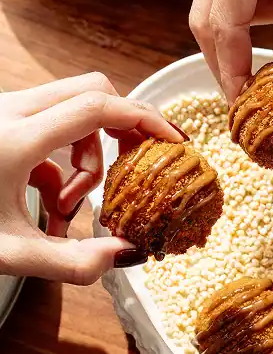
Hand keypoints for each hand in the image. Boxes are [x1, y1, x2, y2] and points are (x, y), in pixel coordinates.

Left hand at [0, 73, 184, 284]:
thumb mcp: (9, 254)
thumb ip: (70, 263)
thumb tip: (126, 256)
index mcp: (16, 137)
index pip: (98, 107)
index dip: (145, 119)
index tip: (174, 142)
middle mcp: (10, 111)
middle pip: (91, 90)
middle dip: (120, 129)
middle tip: (136, 165)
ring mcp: (2, 112)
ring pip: (70, 108)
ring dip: (86, 153)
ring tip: (69, 206)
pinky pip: (47, 125)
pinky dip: (60, 159)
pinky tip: (45, 202)